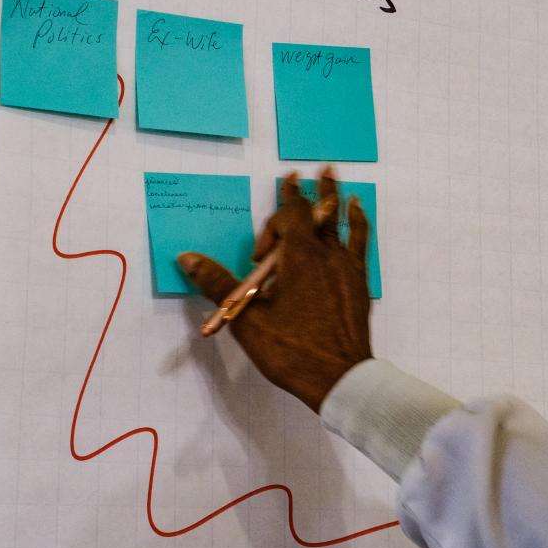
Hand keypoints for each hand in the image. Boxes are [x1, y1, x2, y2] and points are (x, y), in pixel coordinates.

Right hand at [176, 168, 372, 412]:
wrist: (338, 377)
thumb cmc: (290, 349)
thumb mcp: (248, 318)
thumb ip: (218, 283)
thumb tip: (187, 258)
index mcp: (299, 258)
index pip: (291, 215)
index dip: (286, 198)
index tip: (287, 179)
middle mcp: (326, 255)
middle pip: (317, 216)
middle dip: (312, 194)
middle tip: (316, 171)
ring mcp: (346, 268)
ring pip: (340, 224)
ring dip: (335, 200)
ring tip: (334, 178)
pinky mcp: (358, 283)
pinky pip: (359, 243)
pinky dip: (358, 224)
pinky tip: (357, 213)